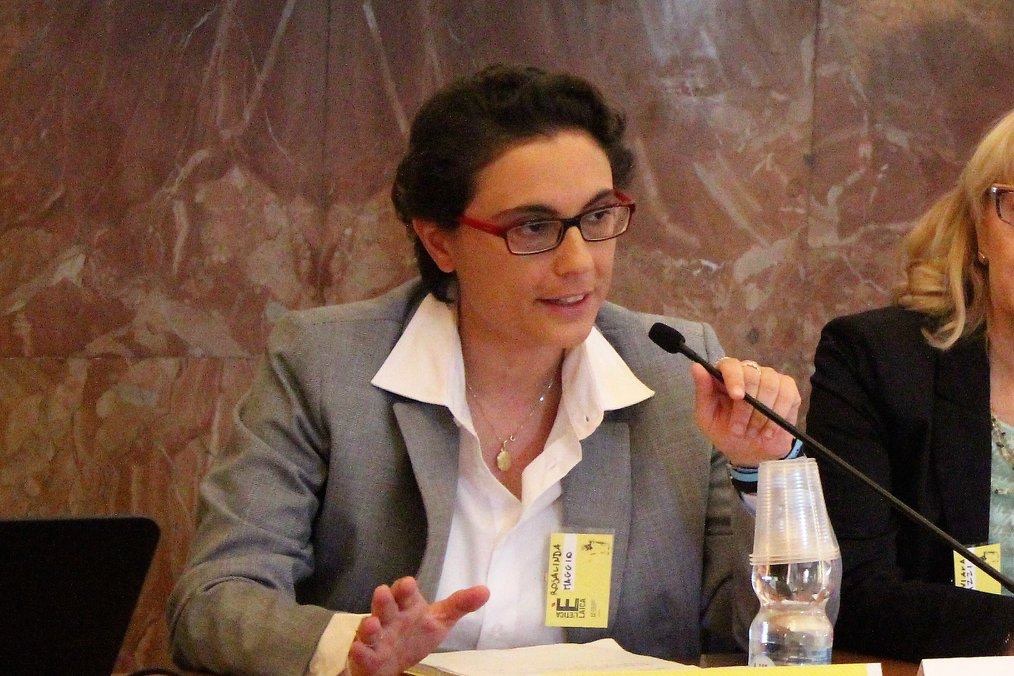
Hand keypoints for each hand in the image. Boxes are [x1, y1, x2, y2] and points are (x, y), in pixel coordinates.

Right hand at [347, 576, 489, 675]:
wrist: (392, 662)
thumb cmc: (414, 635)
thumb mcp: (439, 621)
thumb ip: (459, 605)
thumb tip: (486, 590)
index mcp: (407, 606)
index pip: (405, 592)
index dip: (405, 589)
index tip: (408, 585)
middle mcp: (389, 617)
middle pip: (385, 605)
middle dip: (384, 600)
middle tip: (383, 593)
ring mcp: (375, 636)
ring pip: (369, 628)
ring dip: (369, 626)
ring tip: (372, 624)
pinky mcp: (365, 656)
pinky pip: (360, 653)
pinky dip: (360, 651)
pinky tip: (360, 649)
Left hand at [691, 357, 800, 467]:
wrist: (748, 451)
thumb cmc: (725, 431)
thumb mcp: (707, 417)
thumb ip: (702, 392)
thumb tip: (696, 366)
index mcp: (726, 376)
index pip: (730, 364)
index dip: (734, 378)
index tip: (737, 397)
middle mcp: (749, 371)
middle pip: (753, 375)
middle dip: (746, 407)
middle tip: (739, 430)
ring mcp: (771, 379)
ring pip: (771, 385)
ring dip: (762, 414)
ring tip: (753, 433)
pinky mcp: (789, 390)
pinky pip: (788, 395)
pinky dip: (778, 415)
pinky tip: (769, 431)